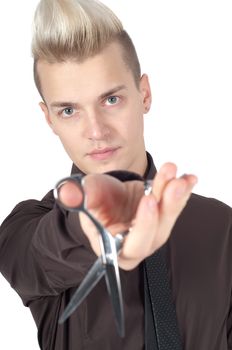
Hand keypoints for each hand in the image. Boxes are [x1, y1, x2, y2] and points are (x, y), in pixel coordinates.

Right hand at [58, 163, 196, 269]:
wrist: (110, 196)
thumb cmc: (96, 200)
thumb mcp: (86, 196)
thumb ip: (76, 196)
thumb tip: (66, 192)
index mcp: (116, 249)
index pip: (133, 244)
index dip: (143, 225)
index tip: (147, 199)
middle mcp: (139, 245)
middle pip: (156, 231)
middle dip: (166, 206)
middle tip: (172, 182)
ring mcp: (154, 232)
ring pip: (168, 216)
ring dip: (175, 195)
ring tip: (175, 173)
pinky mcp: (164, 218)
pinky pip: (175, 205)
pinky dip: (183, 191)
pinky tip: (189, 178)